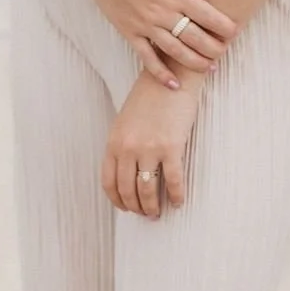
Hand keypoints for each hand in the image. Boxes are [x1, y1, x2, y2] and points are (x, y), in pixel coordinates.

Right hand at [70, 0, 236, 85]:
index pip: (207, 15)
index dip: (224, 26)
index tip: (235, 32)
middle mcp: (162, 13)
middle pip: (194, 37)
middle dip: (213, 48)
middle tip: (225, 53)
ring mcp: (145, 25)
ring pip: (175, 51)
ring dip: (194, 62)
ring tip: (210, 69)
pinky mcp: (130, 33)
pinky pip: (147, 58)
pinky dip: (160, 73)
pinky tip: (173, 84)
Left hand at [102, 74, 197, 215]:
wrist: (171, 75)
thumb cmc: (149, 96)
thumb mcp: (126, 121)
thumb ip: (123, 145)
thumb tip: (128, 172)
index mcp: (114, 142)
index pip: (109, 183)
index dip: (118, 201)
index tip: (127, 208)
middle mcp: (128, 148)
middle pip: (128, 190)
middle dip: (136, 207)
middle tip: (146, 214)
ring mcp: (149, 148)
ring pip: (147, 190)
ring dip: (153, 207)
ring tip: (158, 212)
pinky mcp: (171, 147)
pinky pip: (173, 181)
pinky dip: (176, 195)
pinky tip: (179, 202)